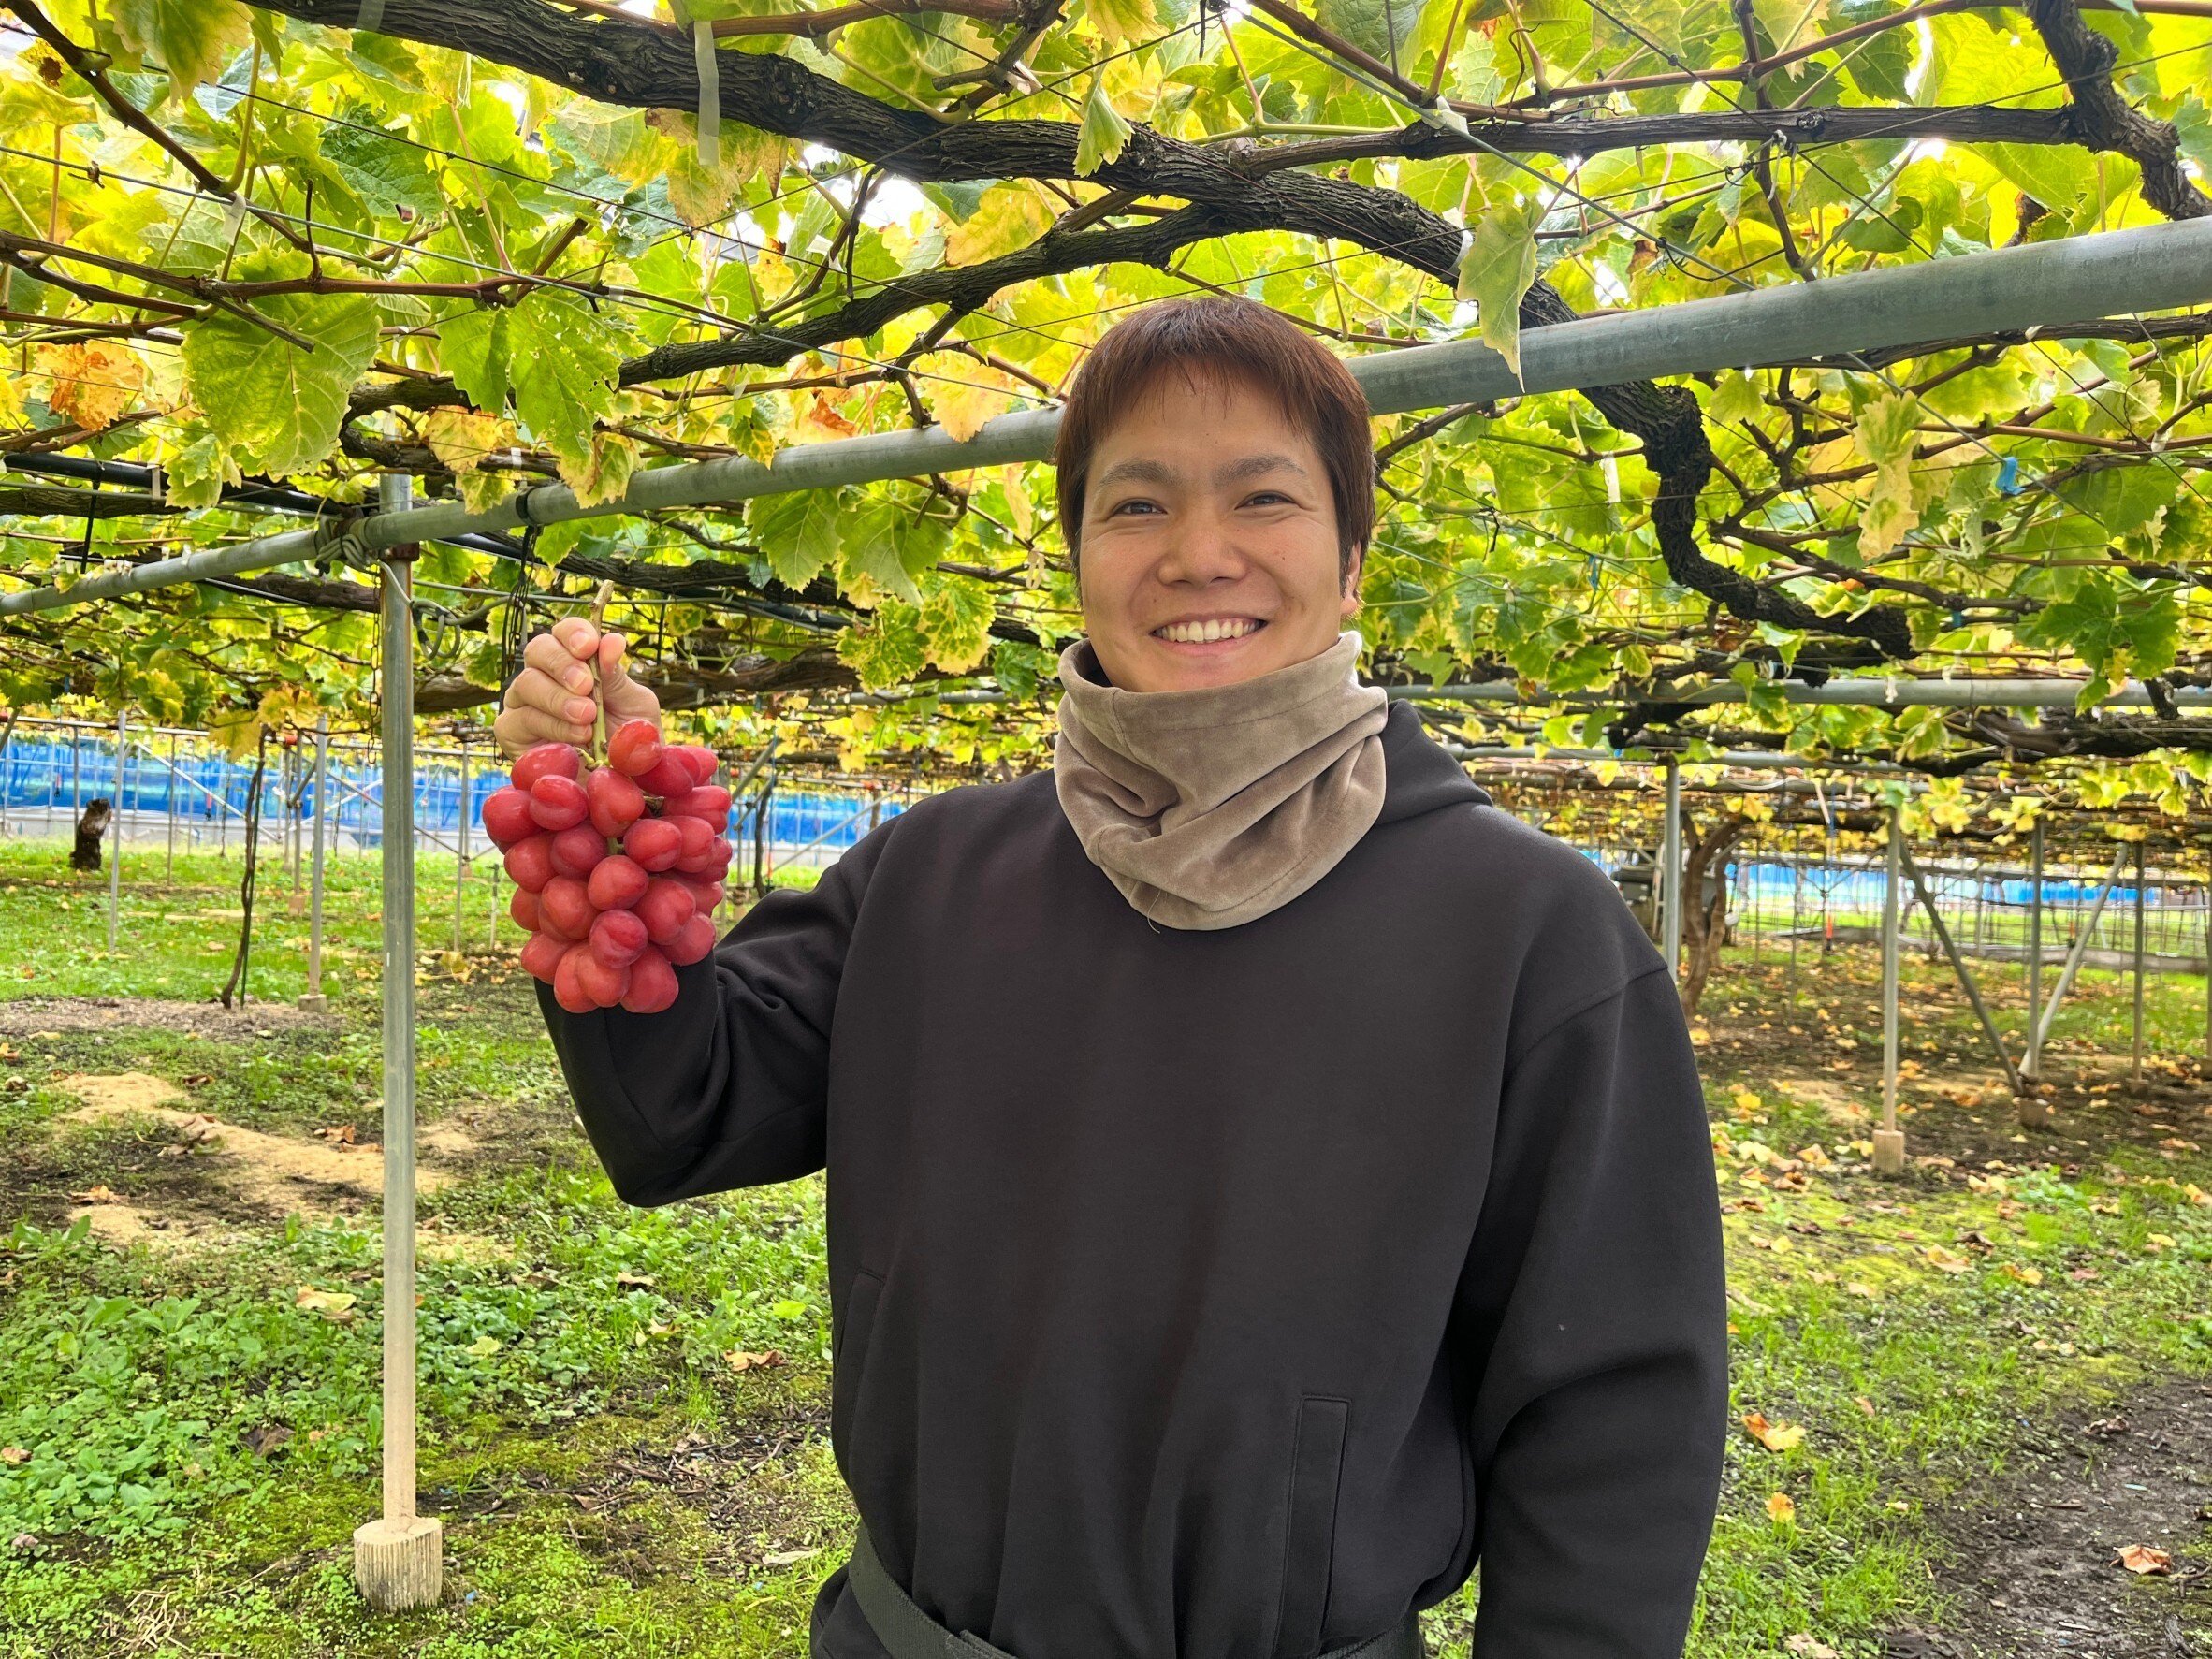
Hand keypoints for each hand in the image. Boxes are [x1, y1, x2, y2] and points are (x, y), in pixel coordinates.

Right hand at [492, 618, 661, 762]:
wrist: (622, 785)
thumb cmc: (628, 741)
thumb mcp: (633, 706)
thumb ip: (617, 676)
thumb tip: (612, 640)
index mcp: (575, 662)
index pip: (564, 632)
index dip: (573, 633)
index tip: (589, 646)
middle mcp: (546, 677)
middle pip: (538, 649)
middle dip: (563, 664)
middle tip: (586, 687)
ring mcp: (525, 703)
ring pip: (525, 683)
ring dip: (559, 700)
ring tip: (587, 719)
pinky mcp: (512, 733)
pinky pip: (519, 719)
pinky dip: (550, 726)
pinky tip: (576, 740)